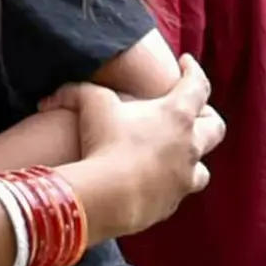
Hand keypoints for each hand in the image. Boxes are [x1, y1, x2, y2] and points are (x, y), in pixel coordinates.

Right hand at [56, 69, 218, 238]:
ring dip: (192, 159)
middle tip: (196, 112)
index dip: (194, 70)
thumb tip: (50, 98)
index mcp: (176, 115)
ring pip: (203, 167)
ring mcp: (183, 177)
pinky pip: (178, 192)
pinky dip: (170, 185)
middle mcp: (189, 145)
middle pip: (215, 128)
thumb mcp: (91, 106)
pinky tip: (153, 182)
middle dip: (208, 117)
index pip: (198, 85)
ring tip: (176, 156)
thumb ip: (77, 93)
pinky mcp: (172, 203)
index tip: (187, 63)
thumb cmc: (104, 144)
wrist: (108, 197)